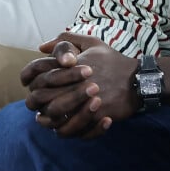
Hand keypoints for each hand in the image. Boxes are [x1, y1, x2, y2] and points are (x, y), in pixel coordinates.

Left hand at [23, 33, 139, 138]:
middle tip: (43, 106)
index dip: (32, 85)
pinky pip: (73, 130)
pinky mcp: (95, 115)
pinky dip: (67, 130)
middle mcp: (75, 83)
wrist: (137, 79)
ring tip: (53, 118)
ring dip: (51, 120)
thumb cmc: (112, 60)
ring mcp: (85, 100)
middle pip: (43, 99)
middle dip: (39, 104)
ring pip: (55, 118)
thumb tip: (41, 47)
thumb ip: (65, 40)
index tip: (36, 88)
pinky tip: (67, 126)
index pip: (40, 78)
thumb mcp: (92, 42)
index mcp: (70, 66)